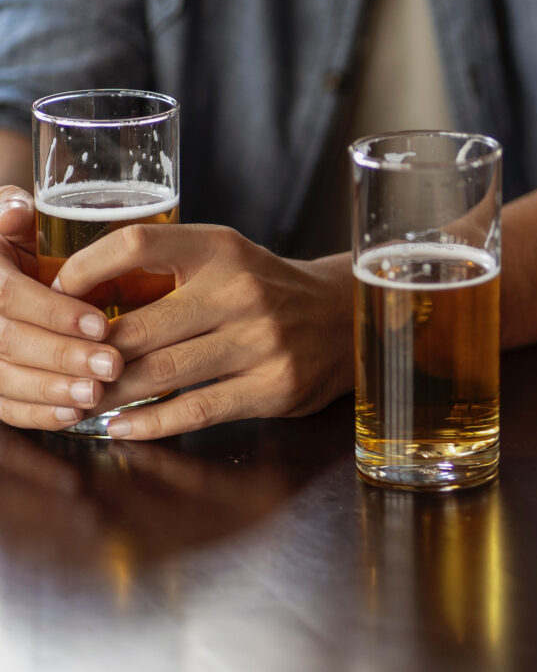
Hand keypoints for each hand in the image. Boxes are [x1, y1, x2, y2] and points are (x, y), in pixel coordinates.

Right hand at [0, 185, 122, 430]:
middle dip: (64, 357)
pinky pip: (4, 405)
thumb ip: (13, 211)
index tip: (101, 324)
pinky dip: (37, 415)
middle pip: (12, 343)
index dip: (55, 313)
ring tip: (97, 395)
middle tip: (112, 365)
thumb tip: (18, 211)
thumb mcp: (9, 215)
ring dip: (54, 391)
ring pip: (6, 380)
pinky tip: (73, 415)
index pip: (10, 297)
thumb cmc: (10, 237)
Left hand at [53, 224, 354, 438]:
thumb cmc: (264, 287)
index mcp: (219, 247)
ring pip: (162, 372)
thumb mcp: (223, 257)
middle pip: (141, 325)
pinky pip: (198, 410)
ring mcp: (260, 340)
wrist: (342, 316)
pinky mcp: (273, 386)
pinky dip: (152, 423)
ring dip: (112, 393)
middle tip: (61, 368)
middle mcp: (239, 290)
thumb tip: (82, 296)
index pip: (139, 244)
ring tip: (81, 402)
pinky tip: (123, 427)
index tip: (59, 292)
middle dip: (92, 354)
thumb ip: (166, 270)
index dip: (89, 268)